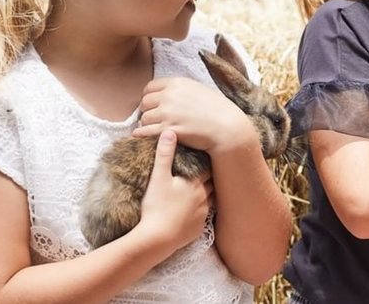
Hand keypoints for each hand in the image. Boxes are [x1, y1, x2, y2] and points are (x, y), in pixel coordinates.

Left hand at [133, 77, 254, 152]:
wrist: (227, 127)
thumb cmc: (218, 110)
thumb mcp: (199, 90)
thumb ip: (181, 89)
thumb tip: (166, 93)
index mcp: (177, 83)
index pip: (150, 87)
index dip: (149, 96)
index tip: (152, 104)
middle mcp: (170, 96)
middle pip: (145, 102)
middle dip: (147, 111)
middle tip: (153, 118)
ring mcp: (167, 113)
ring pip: (144, 118)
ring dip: (147, 124)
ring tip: (154, 128)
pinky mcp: (168, 130)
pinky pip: (145, 132)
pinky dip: (142, 134)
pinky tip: (142, 136)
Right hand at [134, 130, 213, 251]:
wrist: (157, 238)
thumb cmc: (156, 206)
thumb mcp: (158, 177)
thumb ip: (164, 154)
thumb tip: (169, 131)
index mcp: (196, 183)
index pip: (208, 168)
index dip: (208, 162)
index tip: (209, 156)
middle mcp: (204, 198)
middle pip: (212, 183)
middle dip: (210, 177)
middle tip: (209, 171)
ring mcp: (203, 214)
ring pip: (211, 200)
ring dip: (208, 195)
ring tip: (204, 190)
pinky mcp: (198, 229)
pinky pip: (204, 217)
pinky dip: (201, 212)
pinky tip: (197, 212)